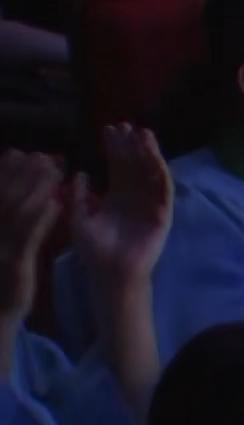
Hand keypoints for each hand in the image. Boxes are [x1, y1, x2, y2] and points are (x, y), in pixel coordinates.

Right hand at [0, 152, 62, 340]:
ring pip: (15, 210)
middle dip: (21, 172)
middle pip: (3, 195)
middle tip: (42, 156)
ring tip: (53, 170)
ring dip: (34, 187)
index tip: (20, 153)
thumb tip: (21, 184)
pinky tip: (57, 203)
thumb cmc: (1, 272)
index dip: (5, 169)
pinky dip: (42, 217)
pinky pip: (28, 236)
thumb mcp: (2, 240)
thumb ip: (9, 214)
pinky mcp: (13, 263)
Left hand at [70, 125, 172, 292]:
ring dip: (148, 153)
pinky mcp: (162, 214)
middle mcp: (135, 197)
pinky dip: (159, 172)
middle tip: (125, 124)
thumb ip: (79, 196)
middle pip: (135, 165)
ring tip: (142, 134)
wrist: (111, 273)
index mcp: (116, 198)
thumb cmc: (94, 251)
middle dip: (131, 145)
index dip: (114, 149)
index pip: (118, 167)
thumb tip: (80, 172)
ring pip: (151, 172)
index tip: (109, 129)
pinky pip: (163, 189)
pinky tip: (154, 156)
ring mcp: (150, 204)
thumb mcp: (79, 219)